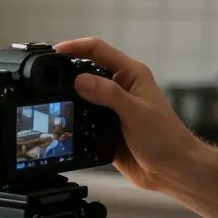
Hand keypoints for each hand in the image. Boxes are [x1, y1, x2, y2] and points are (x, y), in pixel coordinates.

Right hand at [55, 37, 201, 192]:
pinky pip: (82, 116)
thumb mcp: (136, 113)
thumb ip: (108, 94)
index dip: (75, 47)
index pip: (98, 50)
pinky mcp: (104, 126)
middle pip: (86, 69)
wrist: (173, 170)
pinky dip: (71, 116)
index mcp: (131, 75)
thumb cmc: (165, 139)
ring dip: (67, 95)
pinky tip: (60, 119)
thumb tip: (79, 80)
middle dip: (66, 70)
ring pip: (81, 94)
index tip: (54, 52)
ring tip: (47, 98)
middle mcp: (120, 87)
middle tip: (44, 76)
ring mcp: (111, 107)